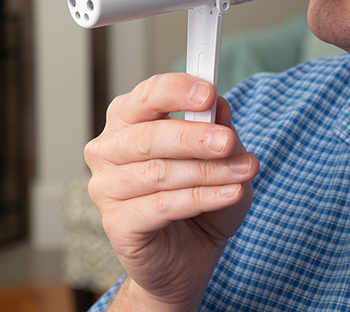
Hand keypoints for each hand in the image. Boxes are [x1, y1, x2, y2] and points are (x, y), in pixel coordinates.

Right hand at [84, 73, 258, 311]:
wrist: (188, 258)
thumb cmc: (201, 197)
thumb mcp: (222, 156)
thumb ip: (219, 128)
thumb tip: (220, 105)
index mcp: (129, 118)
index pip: (148, 94)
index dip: (178, 91)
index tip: (209, 92)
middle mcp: (109, 149)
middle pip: (148, 135)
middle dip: (194, 137)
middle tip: (228, 141)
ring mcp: (106, 188)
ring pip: (159, 172)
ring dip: (208, 171)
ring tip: (244, 171)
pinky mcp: (116, 224)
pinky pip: (162, 206)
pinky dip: (202, 197)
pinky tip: (231, 193)